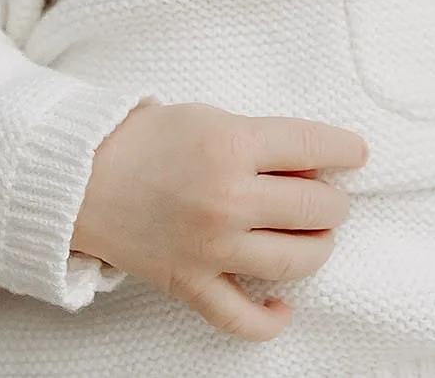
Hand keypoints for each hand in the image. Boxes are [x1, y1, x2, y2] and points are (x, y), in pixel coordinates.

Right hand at [70, 101, 367, 340]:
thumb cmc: (144, 139)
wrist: (78, 178)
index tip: (356, 153)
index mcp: (231, 145)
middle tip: (325, 196)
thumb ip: (261, 140)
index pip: (314, 145)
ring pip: (296, 261)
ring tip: (311, 236)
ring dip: (317, 248)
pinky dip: (271, 318)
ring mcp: (210, 247)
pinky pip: (242, 318)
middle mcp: (227, 199)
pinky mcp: (190, 283)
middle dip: (332, 200)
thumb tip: (315, 164)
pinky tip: (284, 303)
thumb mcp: (209, 117)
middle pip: (317, 207)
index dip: (346, 149)